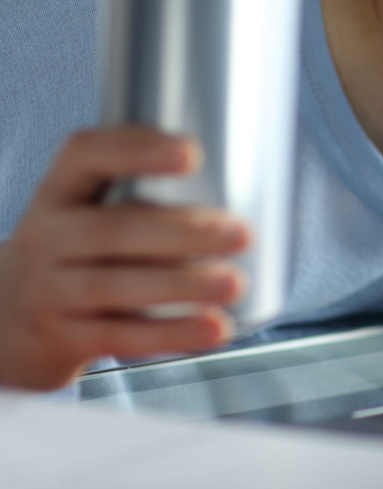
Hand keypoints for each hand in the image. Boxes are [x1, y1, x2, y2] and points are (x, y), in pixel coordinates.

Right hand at [0, 127, 248, 389]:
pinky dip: (171, 335)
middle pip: (114, 230)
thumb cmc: (78, 249)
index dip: (136, 148)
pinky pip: (120, 336)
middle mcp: (47, 237)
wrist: (5, 320)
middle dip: (183, 231)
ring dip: (183, 285)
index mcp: (60, 191)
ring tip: (234, 282)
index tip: (192, 153)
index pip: (84, 155)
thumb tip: (252, 180)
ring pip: (117, 287)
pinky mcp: (62, 339)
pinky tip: (214, 328)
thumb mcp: (87, 207)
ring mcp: (49, 291)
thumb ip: (144, 190)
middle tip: (240, 233)